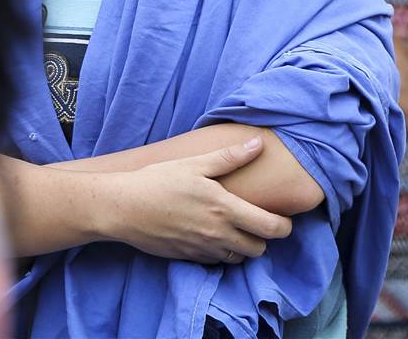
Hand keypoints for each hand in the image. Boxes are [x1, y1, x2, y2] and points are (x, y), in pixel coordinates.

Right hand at [100, 137, 291, 264]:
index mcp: (225, 210)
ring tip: (235, 228)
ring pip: (238, 259)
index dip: (285, 226)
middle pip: (259, 249)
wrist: (123, 207)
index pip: (271, 229)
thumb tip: (258, 144)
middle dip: (264, 238)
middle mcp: (218, 234)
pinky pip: (216, 262)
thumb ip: (230, 158)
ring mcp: (203, 249)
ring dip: (243, 247)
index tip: (284, 218)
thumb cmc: (158, 181)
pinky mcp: (188, 258)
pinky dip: (221, 253)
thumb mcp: (195, 164)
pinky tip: (212, 235)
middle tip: (258, 222)